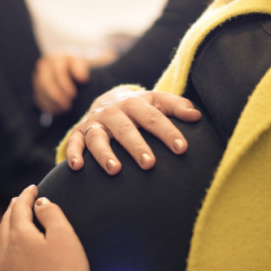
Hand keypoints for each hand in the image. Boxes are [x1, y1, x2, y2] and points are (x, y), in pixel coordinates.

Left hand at [0, 185, 89, 270]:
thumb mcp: (64, 235)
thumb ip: (51, 213)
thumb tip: (40, 203)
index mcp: (18, 236)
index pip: (18, 208)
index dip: (26, 195)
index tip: (33, 187)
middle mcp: (6, 252)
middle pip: (5, 223)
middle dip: (13, 208)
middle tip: (21, 199)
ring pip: (1, 241)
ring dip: (7, 226)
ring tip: (15, 219)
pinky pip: (3, 258)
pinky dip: (7, 245)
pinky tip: (12, 248)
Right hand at [32, 54, 90, 114]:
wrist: (73, 73)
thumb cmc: (79, 70)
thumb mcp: (82, 67)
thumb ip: (81, 69)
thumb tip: (82, 78)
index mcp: (58, 59)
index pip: (58, 70)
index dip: (64, 83)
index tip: (73, 95)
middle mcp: (45, 65)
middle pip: (46, 81)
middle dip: (57, 95)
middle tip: (68, 106)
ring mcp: (39, 76)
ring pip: (41, 90)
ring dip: (52, 102)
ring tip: (64, 109)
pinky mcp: (37, 87)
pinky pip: (38, 97)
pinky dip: (47, 105)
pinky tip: (57, 111)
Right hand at [66, 88, 201, 174]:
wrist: (105, 101)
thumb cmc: (138, 109)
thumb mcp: (156, 102)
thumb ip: (177, 106)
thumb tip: (196, 116)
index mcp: (136, 103)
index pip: (154, 117)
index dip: (168, 132)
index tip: (181, 148)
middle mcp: (114, 111)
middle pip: (126, 128)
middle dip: (137, 145)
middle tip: (149, 164)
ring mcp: (95, 122)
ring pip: (98, 137)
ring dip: (105, 153)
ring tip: (115, 170)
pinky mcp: (78, 132)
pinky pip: (74, 142)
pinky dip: (73, 153)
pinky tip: (77, 167)